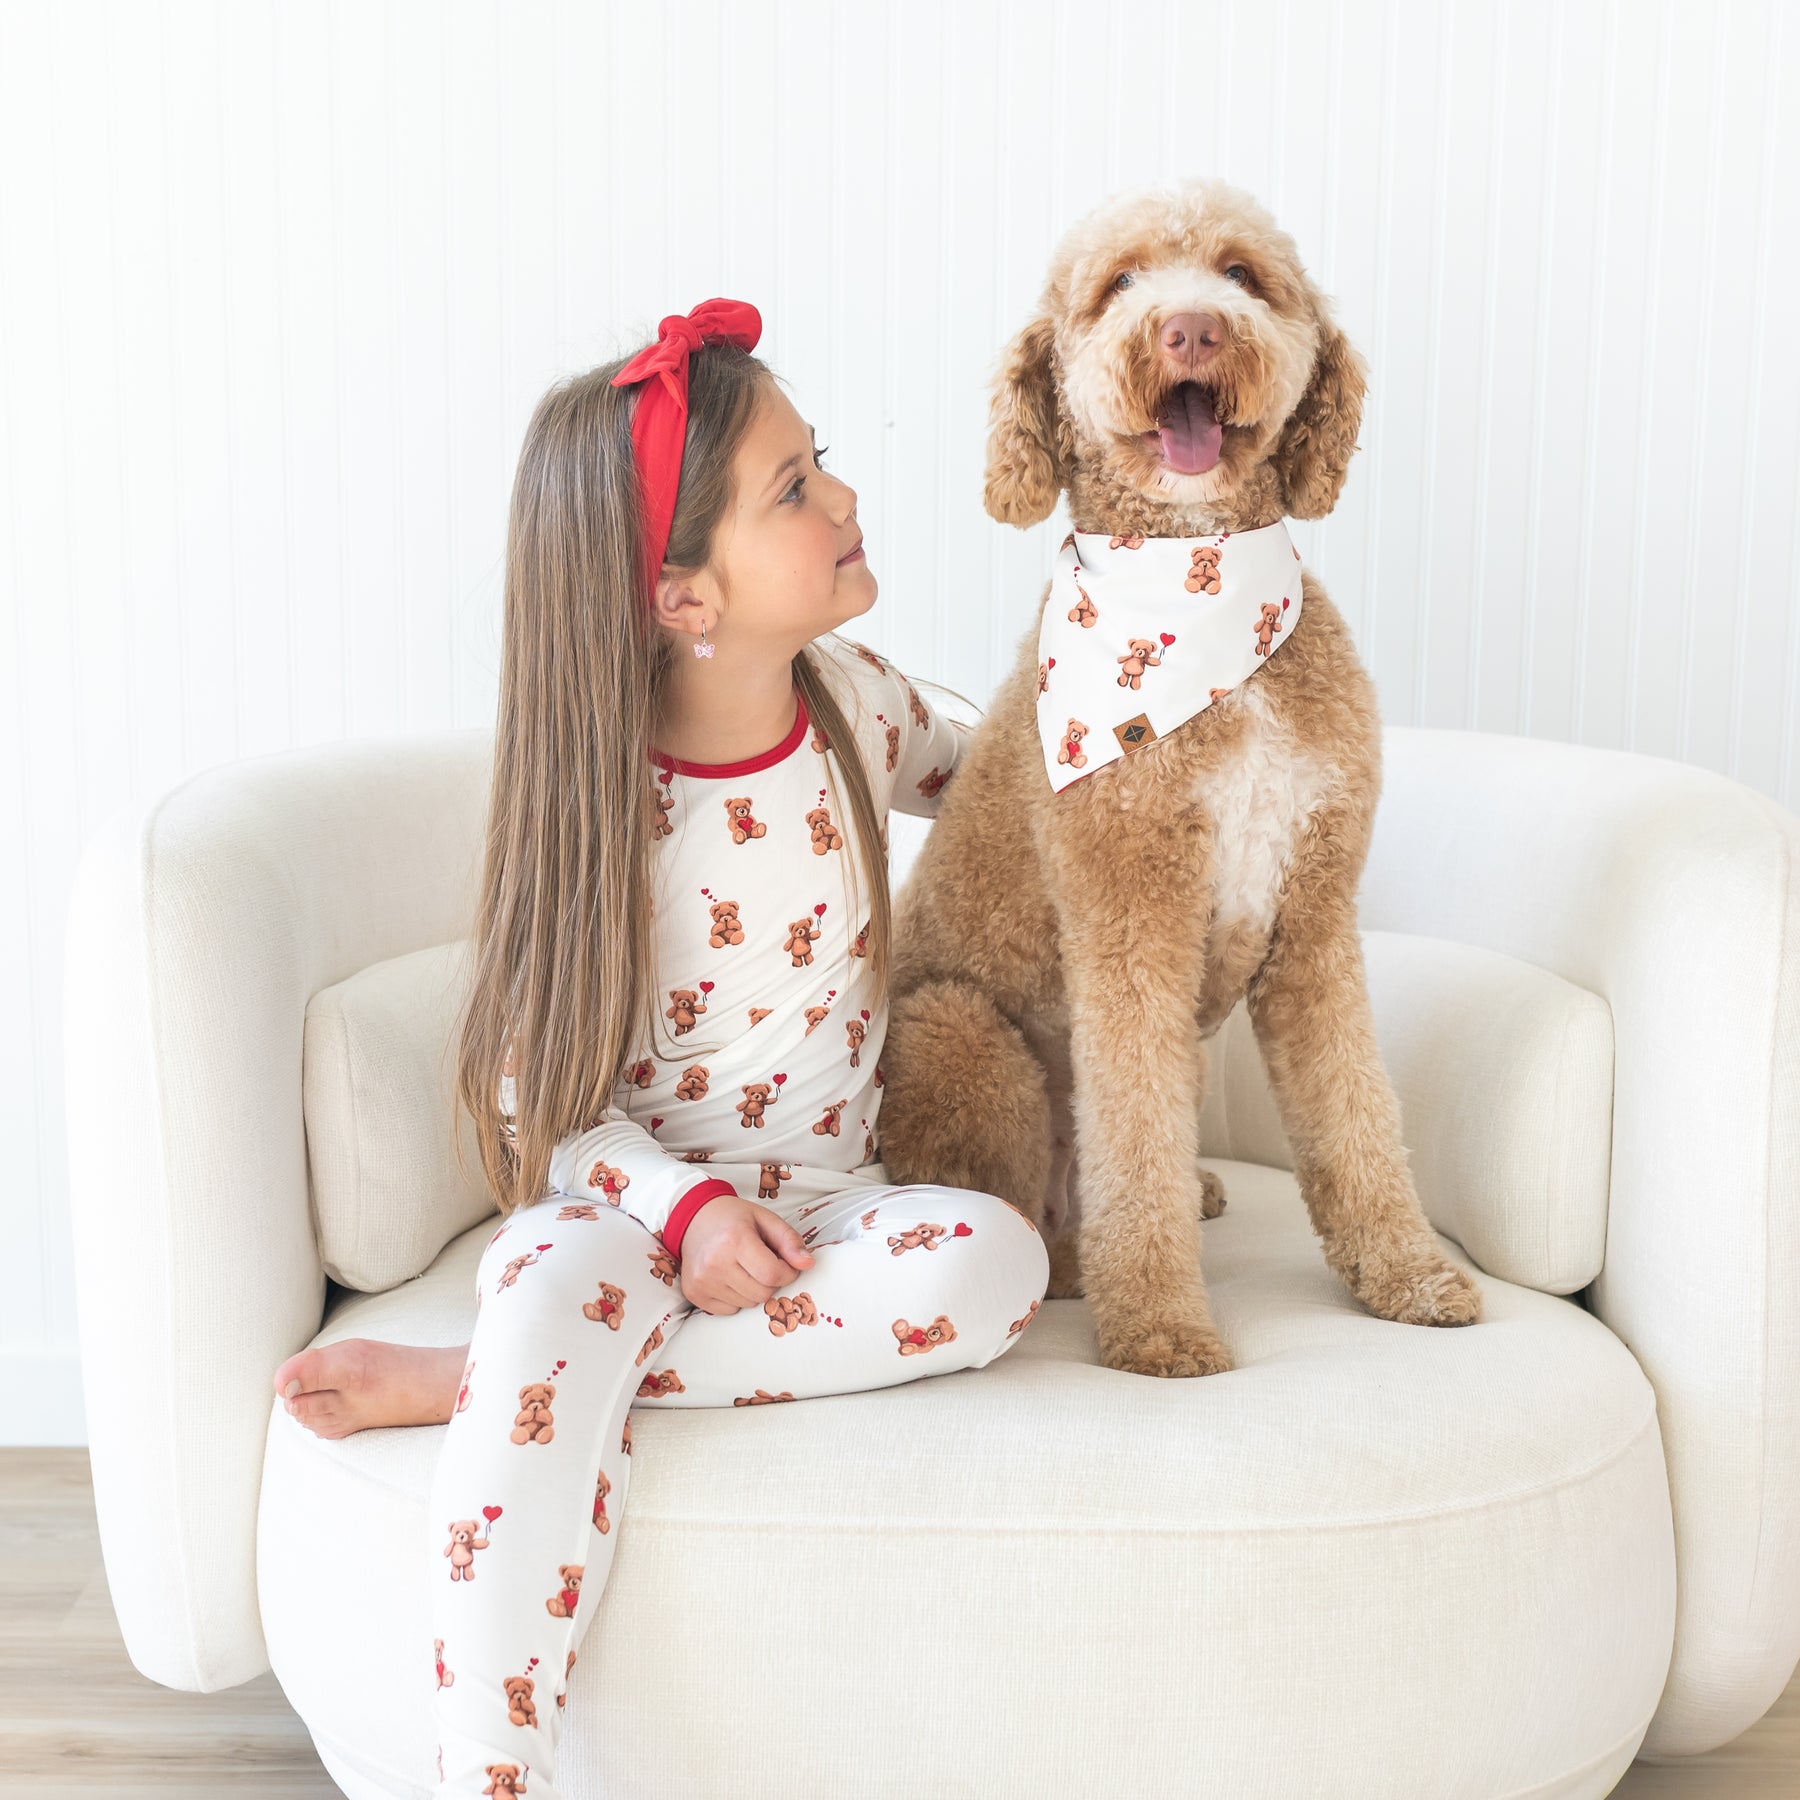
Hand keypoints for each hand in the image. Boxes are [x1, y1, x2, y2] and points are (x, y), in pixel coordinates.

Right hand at [676, 1194, 814, 1315]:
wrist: (695, 1218)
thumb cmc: (733, 1218)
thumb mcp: (765, 1219)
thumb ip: (790, 1240)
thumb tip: (808, 1264)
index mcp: (735, 1240)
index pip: (773, 1274)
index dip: (788, 1272)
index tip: (785, 1263)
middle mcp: (715, 1263)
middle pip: (762, 1293)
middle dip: (771, 1282)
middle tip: (763, 1264)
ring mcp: (702, 1281)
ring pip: (748, 1304)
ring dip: (754, 1290)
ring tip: (744, 1268)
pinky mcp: (694, 1294)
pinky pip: (730, 1311)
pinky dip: (737, 1298)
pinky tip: (730, 1277)